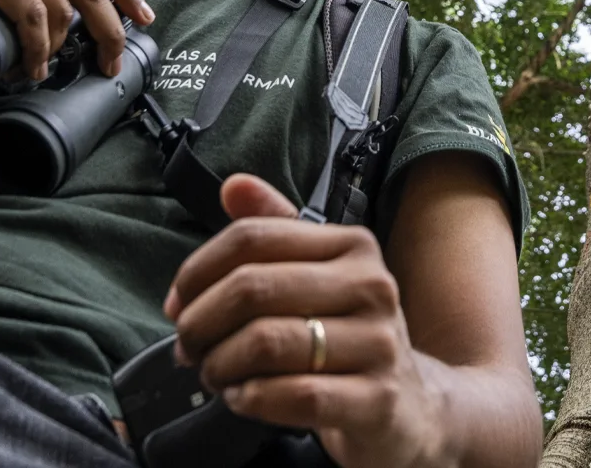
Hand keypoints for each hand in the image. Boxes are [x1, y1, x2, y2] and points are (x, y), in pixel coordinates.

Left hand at [166, 175, 450, 467]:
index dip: (198, 270)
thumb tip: (233, 186)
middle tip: (189, 348)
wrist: (412, 404)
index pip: (252, 238)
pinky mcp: (376, 399)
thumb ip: (274, 229)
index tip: (178, 302)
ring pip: (266, 342)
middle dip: (201, 322)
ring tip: (215, 374)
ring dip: (221, 364)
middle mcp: (372, 286)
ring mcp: (379, 344)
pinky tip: (243, 398)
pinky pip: (294, 395)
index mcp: (353, 246)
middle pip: (252, 288)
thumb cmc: (347, 335)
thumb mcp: (318, 275)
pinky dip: (251, 399)